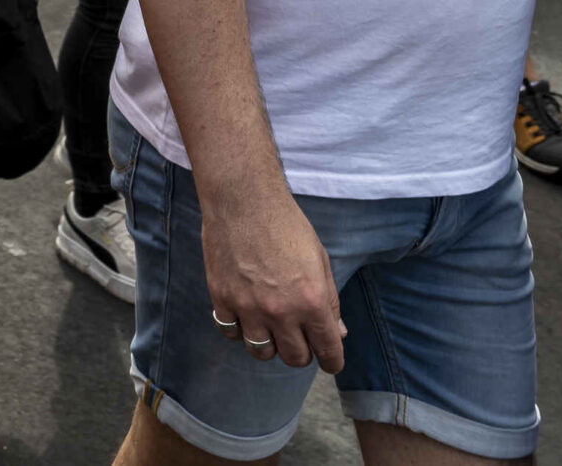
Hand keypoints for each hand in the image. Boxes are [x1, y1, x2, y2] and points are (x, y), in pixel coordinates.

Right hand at [200, 179, 345, 370]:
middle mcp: (281, 311)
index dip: (332, 361)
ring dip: (270, 345)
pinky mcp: (222, 299)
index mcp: (312, 301)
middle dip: (302, 353)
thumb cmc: (287, 225)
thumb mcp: (319, 261)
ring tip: (271, 328)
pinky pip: (231, 333)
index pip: (328, 350)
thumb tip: (338, 332)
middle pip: (294, 358)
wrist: (243, 200)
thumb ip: (329, 301)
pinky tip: (245, 315)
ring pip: (262, 353)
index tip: (330, 361)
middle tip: (300, 338)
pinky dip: (240, 330)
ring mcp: (249, 308)